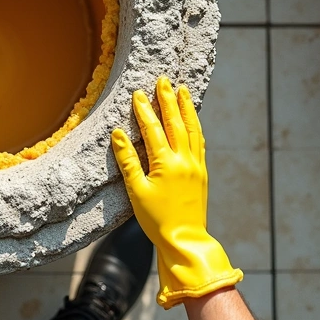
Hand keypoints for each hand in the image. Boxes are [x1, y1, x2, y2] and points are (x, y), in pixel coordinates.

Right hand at [111, 76, 242, 308]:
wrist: (184, 239)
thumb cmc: (156, 219)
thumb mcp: (136, 191)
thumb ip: (127, 160)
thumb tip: (117, 134)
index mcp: (166, 164)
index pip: (153, 129)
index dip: (144, 110)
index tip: (138, 93)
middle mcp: (184, 160)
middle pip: (175, 123)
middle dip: (168, 100)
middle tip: (164, 80)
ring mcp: (196, 165)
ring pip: (192, 129)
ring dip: (186, 108)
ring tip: (182, 90)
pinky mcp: (201, 172)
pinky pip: (199, 142)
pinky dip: (195, 126)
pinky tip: (192, 119)